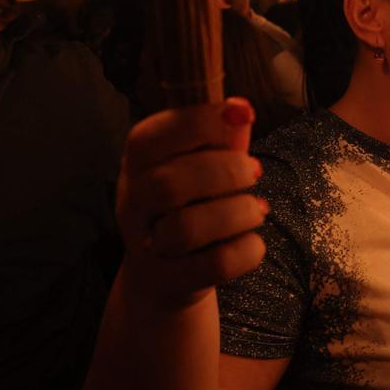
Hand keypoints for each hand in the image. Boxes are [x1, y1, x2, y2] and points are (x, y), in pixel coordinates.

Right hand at [118, 98, 265, 308]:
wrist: (169, 272)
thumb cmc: (193, 201)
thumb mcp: (203, 161)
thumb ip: (220, 136)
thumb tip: (239, 108)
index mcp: (139, 163)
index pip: (148, 137)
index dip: (199, 123)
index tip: (242, 116)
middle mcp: (133, 203)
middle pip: (169, 184)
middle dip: (225, 172)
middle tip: (254, 171)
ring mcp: (147, 247)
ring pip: (189, 229)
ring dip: (238, 212)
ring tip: (256, 209)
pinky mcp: (172, 281)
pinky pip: (215, 265)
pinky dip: (246, 249)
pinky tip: (251, 238)